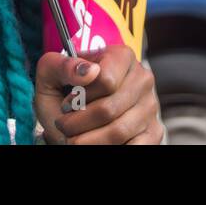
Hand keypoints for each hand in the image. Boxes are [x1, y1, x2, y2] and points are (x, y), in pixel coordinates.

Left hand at [33, 44, 163, 143]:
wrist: (72, 117)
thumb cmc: (63, 94)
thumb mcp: (51, 74)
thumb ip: (62, 66)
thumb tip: (88, 71)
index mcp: (121, 56)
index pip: (105, 80)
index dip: (80, 97)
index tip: (67, 103)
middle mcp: (142, 79)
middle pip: (109, 109)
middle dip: (78, 123)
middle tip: (64, 125)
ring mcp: (150, 106)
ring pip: (118, 132)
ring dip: (88, 140)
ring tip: (73, 137)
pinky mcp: (154, 132)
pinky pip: (134, 147)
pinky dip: (107, 148)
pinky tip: (94, 143)